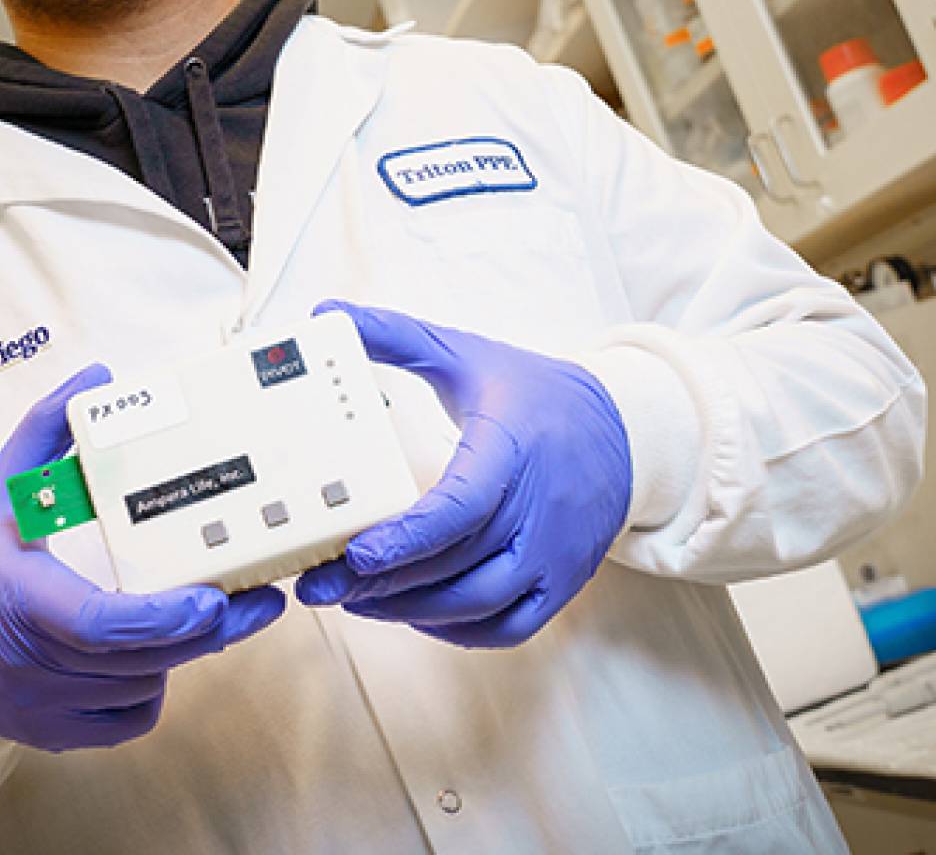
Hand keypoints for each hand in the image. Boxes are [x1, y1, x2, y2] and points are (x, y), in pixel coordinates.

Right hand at [0, 365, 285, 751]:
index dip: (163, 617)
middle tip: (259, 598)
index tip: (213, 595)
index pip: (99, 625)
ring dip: (178, 651)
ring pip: (142, 687)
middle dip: (208, 630)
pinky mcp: (50, 732)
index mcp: (18, 598)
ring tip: (199, 610)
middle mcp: (29, 663)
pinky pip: (127, 720)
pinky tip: (154, 650)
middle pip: (140, 659)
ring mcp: (40, 707)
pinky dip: (151, 686)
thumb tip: (97, 376)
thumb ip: (46, 428)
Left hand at [296, 301, 630, 647]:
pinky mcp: (562, 583)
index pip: (461, 506)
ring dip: (407, 610)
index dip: (407, 536)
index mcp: (512, 450)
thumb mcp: (465, 353)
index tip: (356, 552)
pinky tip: (410, 612)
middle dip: (380, 581)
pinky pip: (506, 628)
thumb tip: (327, 312)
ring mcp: (554, 555)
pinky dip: (455, 629)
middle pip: (454, 565)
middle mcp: (539, 511)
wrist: (622, 430)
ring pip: (474, 604)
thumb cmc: (532, 392)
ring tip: (351, 597)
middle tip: (319, 583)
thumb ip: (394, 335)